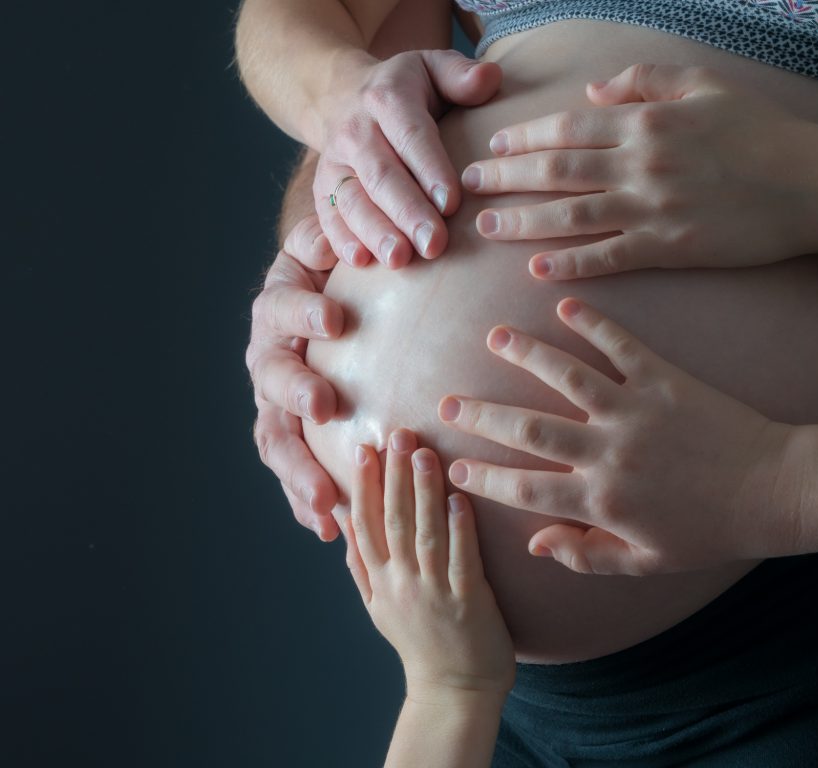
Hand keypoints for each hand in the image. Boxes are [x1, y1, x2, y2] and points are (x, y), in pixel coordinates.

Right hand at [247, 214, 344, 540]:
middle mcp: (267, 356)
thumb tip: (339, 231)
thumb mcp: (331, 247)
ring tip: (325, 500)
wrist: (321, 304)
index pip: (283, 306)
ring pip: (275, 438)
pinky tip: (327, 530)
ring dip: (297, 470)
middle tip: (324, 405)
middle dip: (296, 391)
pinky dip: (304, 502)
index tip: (334, 318)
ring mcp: (273, 403)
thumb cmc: (336, 273)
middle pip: (272, 378)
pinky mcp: (289, 437)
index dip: (303, 311)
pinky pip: (292, 472)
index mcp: (278, 306)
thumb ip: (330, 238)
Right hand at [314, 50, 501, 268]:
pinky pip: (327, 216)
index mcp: (388, 99)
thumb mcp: (432, 68)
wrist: (340, 95)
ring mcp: (335, 163)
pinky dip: (341, 241)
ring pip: (352, 200)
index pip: (412, 135)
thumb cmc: (405, 91)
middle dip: (407, 212)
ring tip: (400, 259)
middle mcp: (355, 131)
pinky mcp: (321, 190)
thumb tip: (490, 78)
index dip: (430, 169)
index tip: (452, 203)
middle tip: (434, 245)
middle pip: (382, 175)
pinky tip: (361, 263)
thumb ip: (461, 75)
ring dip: (375, 232)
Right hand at [343, 429, 514, 698]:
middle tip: (397, 433)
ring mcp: (433, 592)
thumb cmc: (420, 641)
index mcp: (380, 579)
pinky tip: (460, 499)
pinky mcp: (467, 602)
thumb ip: (361, 562)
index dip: (364, 483)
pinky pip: (461, 560)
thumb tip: (344, 519)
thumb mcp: (378, 605)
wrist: (454, 691)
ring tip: (424, 452)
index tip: (364, 446)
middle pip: (393, 520)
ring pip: (424, 534)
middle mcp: (401, 582)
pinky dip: (460, 528)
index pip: (365, 522)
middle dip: (394, 475)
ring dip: (423, 492)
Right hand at [437, 299, 801, 575]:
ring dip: (526, 355)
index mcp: (601, 501)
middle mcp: (608, 452)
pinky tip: (563, 306)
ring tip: (494, 337)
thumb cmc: (707, 530)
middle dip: (482, 415)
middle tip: (446, 403)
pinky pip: (620, 346)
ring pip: (567, 376)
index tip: (452, 466)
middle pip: (530, 429)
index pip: (524, 489)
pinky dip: (592, 323)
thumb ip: (588, 555)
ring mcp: (634, 411)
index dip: (483, 477)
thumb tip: (536, 545)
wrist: (772, 490)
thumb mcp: (646, 560)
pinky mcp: (662, 379)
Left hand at [461, 64, 817, 278]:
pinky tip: (537, 268)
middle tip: (467, 186)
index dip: (524, 137)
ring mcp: (653, 208)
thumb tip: (591, 95)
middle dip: (505, 177)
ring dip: (523, 221)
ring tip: (486, 226)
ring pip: (572, 215)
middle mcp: (641, 163)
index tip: (493, 146)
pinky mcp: (670, 247)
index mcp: (646, 122)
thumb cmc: (761, 129)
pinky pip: (610, 257)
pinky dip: (572, 263)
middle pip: (556, 170)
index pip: (568, 128)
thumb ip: (644, 80)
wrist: (812, 183)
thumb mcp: (704, 84)